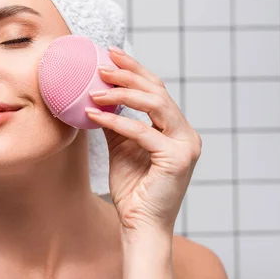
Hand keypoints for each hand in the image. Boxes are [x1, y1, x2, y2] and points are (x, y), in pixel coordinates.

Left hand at [85, 46, 201, 233]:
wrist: (139, 224)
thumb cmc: (133, 189)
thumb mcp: (121, 147)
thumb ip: (116, 122)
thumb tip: (97, 97)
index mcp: (176, 129)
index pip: (157, 90)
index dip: (135, 70)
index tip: (112, 54)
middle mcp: (186, 133)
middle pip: (158, 91)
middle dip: (129, 75)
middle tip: (102, 65)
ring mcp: (186, 145)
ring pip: (156, 105)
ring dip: (122, 94)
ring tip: (95, 89)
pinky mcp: (176, 158)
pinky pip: (142, 131)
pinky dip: (116, 121)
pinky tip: (93, 115)